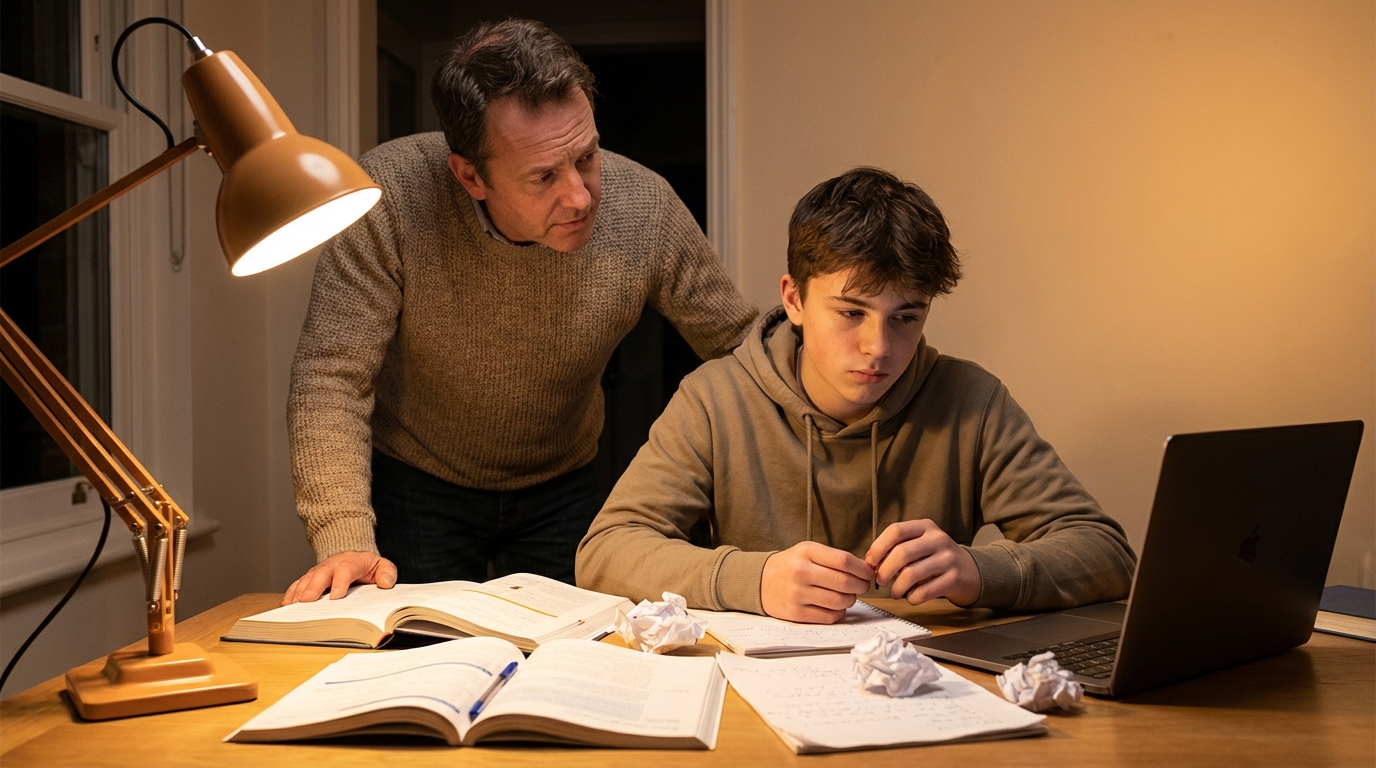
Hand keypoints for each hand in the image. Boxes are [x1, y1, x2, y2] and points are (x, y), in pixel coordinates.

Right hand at [281, 551, 397, 604]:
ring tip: (292, 606)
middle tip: (307, 601)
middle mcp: (331, 565)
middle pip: (320, 574)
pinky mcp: (309, 579)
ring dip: (298, 592)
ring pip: (306, 579)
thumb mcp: (382, 566)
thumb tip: (386, 583)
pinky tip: (286, 606)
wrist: (353, 557)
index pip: (345, 569)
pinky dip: (290, 594)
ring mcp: (318, 571)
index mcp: (351, 561)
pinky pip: (297, 585)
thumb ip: (387, 572)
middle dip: (313, 587)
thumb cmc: (368, 566)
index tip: (336, 596)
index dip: (340, 581)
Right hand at [761, 541, 874, 623]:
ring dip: (851, 600)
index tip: (868, 573)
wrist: (760, 581)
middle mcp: (801, 572)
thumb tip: (865, 570)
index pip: (844, 560)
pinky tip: (835, 605)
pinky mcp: (796, 613)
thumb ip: (834, 558)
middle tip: (862, 586)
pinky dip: (839, 612)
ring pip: (839, 601)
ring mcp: (797, 594)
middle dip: (860, 586)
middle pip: (844, 582)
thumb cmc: (791, 565)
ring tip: (848, 595)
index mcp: (806, 552)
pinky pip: (829, 616)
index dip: (862, 569)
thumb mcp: (808, 551)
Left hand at [866, 520, 979, 606]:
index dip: (878, 547)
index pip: (895, 531)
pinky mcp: (954, 579)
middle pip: (901, 553)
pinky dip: (912, 598)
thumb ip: (898, 548)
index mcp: (925, 527)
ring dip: (897, 588)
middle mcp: (938, 539)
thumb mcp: (921, 544)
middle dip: (884, 570)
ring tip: (895, 592)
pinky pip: (924, 591)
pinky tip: (910, 597)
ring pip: (911, 574)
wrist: (970, 571)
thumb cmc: (936, 558)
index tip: (871, 562)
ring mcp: (948, 559)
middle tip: (880, 581)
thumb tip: (871, 563)